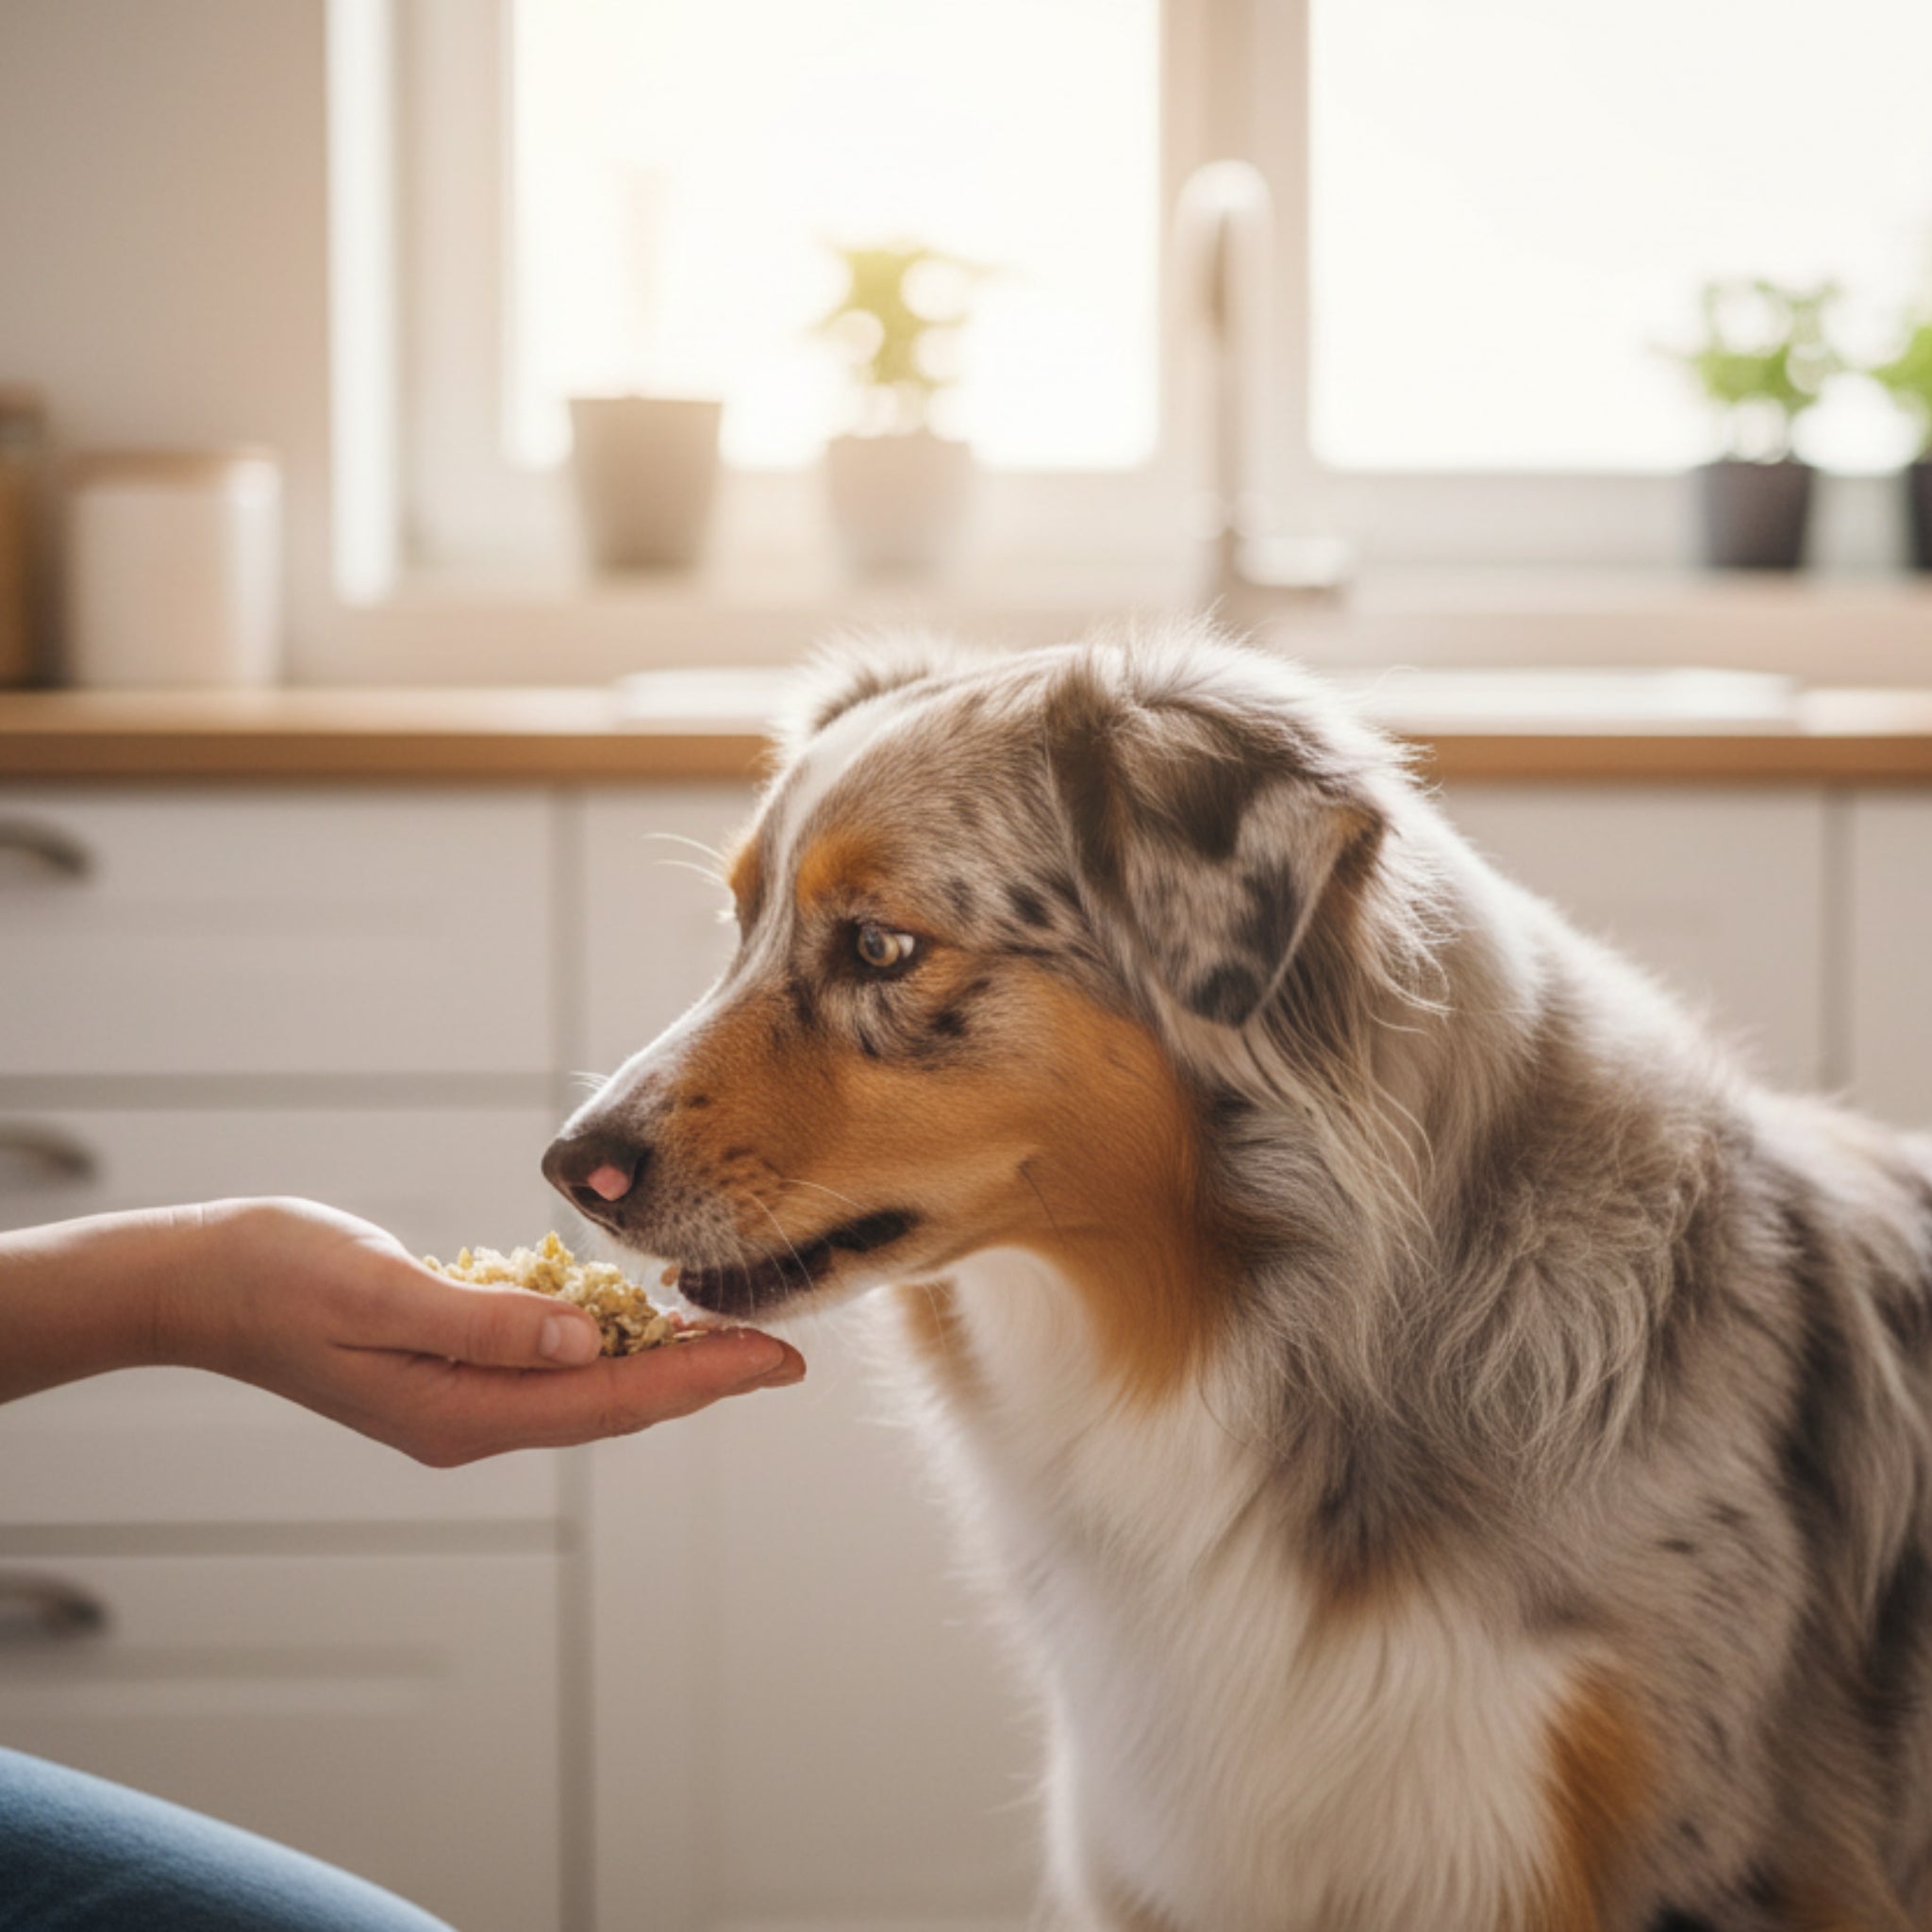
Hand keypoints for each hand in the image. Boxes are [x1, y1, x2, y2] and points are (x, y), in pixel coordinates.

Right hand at [15, 1197, 801, 1463]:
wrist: (198, 1284)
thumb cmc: (276, 1277)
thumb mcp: (379, 1290)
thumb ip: (485, 1321)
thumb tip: (587, 1343)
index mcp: (459, 1410)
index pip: (610, 1402)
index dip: (701, 1379)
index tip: (775, 1362)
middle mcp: (470, 1416)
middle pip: (614, 1404)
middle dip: (702, 1376)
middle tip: (783, 1353)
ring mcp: (459, 1396)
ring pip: (588, 1387)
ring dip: (660, 1361)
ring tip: (731, 1332)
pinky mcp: (450, 1364)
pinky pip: (549, 1362)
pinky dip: (604, 1341)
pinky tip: (636, 1312)